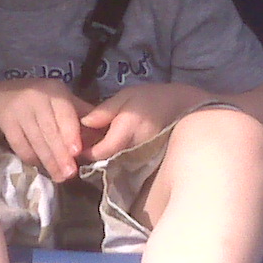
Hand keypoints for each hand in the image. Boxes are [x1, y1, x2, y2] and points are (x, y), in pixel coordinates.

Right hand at [0, 79, 93, 181]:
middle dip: (61, 154)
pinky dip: (31, 157)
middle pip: (49, 130)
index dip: (70, 134)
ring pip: (35, 140)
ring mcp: (18, 109)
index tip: (77, 152)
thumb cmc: (42, 102)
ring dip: (48, 161)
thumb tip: (104, 136)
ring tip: (59, 177)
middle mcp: (36, 97)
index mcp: (55, 91)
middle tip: (70, 174)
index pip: (64, 114)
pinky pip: (19, 144)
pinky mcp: (6, 121)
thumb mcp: (62, 102)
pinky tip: (41, 167)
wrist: (3, 96)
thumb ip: (81, 116)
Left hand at [79, 83, 209, 162]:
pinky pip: (127, 166)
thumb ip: (104, 111)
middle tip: (85, 147)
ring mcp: (144, 158)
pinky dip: (117, 160)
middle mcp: (136, 148)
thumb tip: (84, 123)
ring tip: (99, 148)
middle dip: (93, 157)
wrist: (185, 108)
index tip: (78, 145)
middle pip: (106, 162)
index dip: (86, 151)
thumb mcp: (126, 96)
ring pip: (116, 166)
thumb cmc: (153, 98)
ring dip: (104, 159)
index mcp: (128, 129)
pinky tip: (115, 151)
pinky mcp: (149, 163)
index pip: (100, 151)